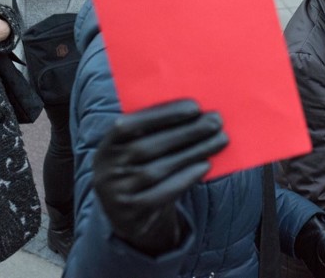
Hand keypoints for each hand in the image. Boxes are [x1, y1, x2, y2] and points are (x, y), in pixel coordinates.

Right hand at [92, 99, 228, 256]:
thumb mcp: (141, 149)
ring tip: (218, 140)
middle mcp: (105, 169)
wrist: (132, 217)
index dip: (161, 115)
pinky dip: (185, 177)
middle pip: (146, 147)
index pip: (129, 125)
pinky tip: (205, 165)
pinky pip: (161, 193)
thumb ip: (158, 131)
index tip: (194, 106)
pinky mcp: (130, 212)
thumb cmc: (144, 170)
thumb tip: (197, 112)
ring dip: (192, 152)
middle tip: (216, 121)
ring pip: (157, 169)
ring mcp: (115, 193)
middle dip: (185, 132)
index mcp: (107, 145)